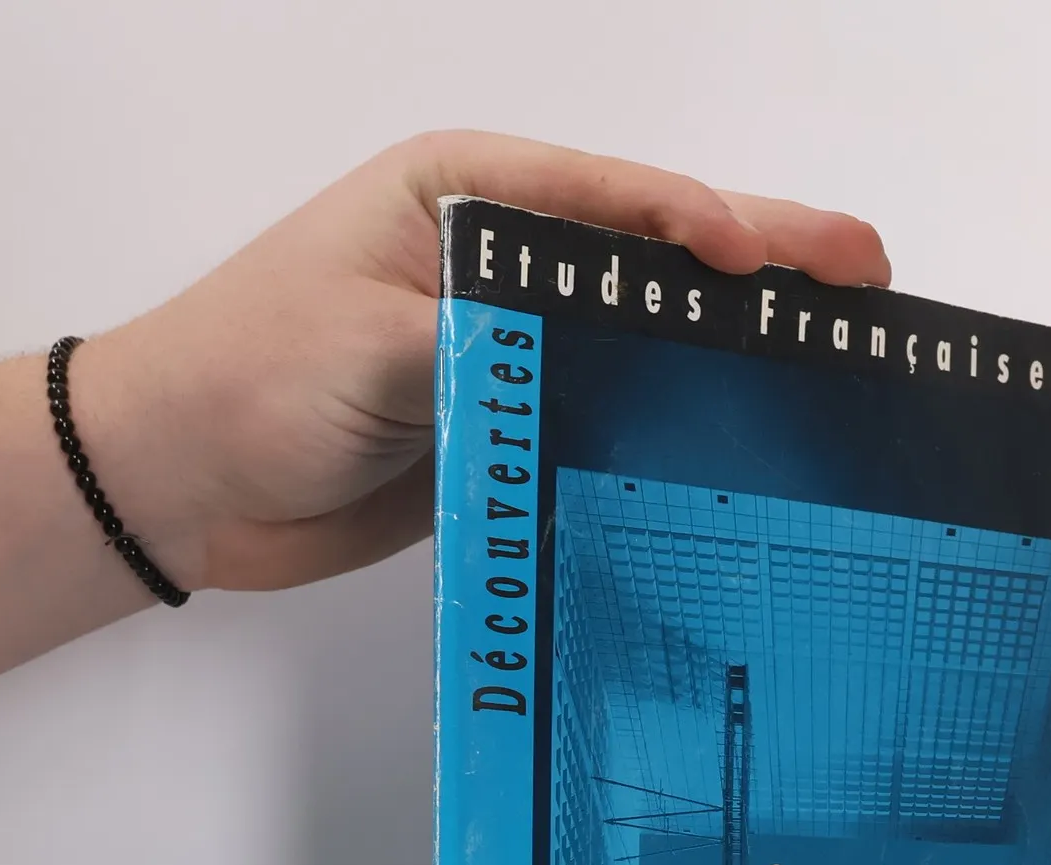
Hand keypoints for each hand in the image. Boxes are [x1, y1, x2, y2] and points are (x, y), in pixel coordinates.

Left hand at [72, 133, 891, 593]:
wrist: (183, 482)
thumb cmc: (248, 377)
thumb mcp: (370, 347)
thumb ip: (489, 343)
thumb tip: (599, 359)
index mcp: (462, 197)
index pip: (611, 196)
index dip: (701, 224)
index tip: (770, 261)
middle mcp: (498, 260)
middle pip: (652, 255)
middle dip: (761, 261)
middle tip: (867, 273)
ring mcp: (510, 345)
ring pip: (643, 336)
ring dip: (733, 344)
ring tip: (837, 349)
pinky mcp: (508, 422)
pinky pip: (607, 414)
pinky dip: (673, 422)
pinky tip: (743, 436)